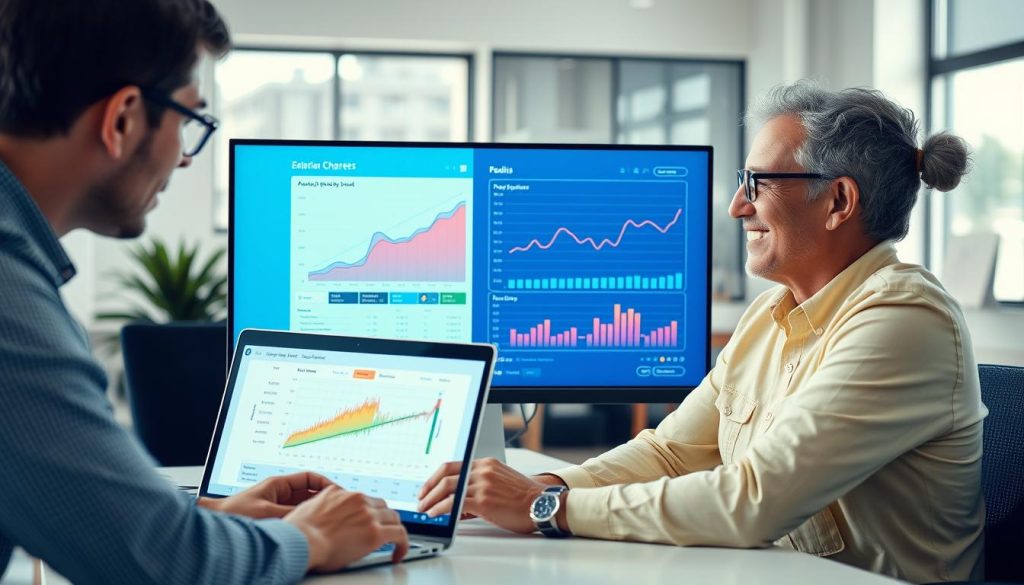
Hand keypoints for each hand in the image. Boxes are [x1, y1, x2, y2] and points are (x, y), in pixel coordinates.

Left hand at [197, 471, 331, 518]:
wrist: (216, 522)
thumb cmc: (235, 513)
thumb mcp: (268, 512)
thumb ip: (292, 512)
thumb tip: (313, 514)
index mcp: (278, 483)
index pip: (309, 477)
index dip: (325, 483)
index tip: (336, 492)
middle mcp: (279, 492)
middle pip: (308, 491)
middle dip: (322, 498)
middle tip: (336, 507)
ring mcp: (276, 504)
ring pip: (302, 504)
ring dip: (313, 510)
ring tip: (326, 517)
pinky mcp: (273, 516)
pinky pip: (294, 515)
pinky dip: (303, 519)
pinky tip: (309, 527)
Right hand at [285, 485, 408, 572]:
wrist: (299, 541)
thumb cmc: (298, 532)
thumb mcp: (310, 507)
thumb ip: (322, 506)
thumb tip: (323, 515)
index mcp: (340, 493)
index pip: (363, 499)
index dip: (369, 511)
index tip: (370, 520)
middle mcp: (357, 500)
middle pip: (381, 506)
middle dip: (383, 519)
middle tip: (384, 531)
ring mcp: (368, 515)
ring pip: (393, 518)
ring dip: (393, 530)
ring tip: (393, 544)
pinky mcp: (375, 532)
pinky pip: (400, 535)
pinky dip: (403, 544)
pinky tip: (398, 554)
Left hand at [417, 458, 548, 533]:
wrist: (542, 504)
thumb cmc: (524, 498)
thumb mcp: (499, 483)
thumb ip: (479, 487)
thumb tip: (459, 504)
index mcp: (486, 464)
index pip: (452, 466)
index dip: (434, 477)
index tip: (427, 487)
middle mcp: (482, 470)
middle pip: (445, 475)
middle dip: (428, 489)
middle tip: (421, 500)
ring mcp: (483, 484)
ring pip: (447, 488)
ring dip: (431, 500)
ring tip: (425, 510)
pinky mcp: (483, 500)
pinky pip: (454, 503)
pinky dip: (441, 509)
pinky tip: (436, 514)